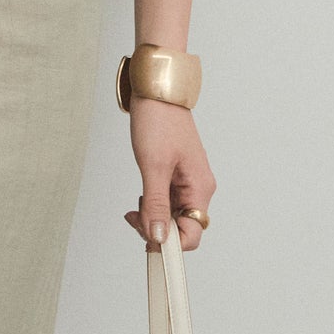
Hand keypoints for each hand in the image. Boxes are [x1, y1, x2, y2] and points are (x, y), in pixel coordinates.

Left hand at [122, 97, 215, 252]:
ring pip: (173, 214)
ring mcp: (187, 180)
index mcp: (200, 187)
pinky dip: (152, 203)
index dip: (170, 243)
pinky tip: (140, 198)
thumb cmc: (158, 120)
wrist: (155, 90)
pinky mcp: (175, 173)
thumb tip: (159, 238)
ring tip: (134, 207)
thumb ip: (156, 204)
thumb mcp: (153, 165)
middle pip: (182, 226)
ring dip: (153, 217)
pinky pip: (167, 200)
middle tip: (133, 217)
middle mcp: (198, 187)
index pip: (192, 233)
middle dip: (157, 229)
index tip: (146, 240)